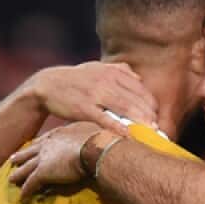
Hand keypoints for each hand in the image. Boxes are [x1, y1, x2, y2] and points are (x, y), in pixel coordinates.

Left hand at [9, 122, 111, 201]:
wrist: (97, 147)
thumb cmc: (101, 139)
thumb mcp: (95, 131)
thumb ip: (93, 136)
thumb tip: (104, 139)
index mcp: (61, 134)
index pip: (45, 140)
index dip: (38, 145)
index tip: (33, 146)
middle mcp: (49, 144)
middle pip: (30, 152)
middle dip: (21, 156)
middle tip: (12, 159)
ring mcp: (43, 158)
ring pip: (25, 168)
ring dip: (18, 174)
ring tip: (11, 180)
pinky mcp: (43, 172)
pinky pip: (30, 184)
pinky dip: (26, 191)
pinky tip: (22, 198)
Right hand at [28, 62, 156, 132]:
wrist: (47, 85)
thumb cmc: (76, 79)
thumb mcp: (97, 68)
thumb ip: (119, 70)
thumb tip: (139, 79)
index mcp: (112, 72)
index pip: (140, 89)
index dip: (151, 104)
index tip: (156, 116)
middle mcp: (106, 81)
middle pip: (136, 100)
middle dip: (149, 116)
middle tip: (157, 129)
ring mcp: (95, 94)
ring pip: (125, 109)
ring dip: (140, 122)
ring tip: (150, 134)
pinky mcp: (84, 108)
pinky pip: (105, 119)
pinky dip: (118, 128)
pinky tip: (128, 136)